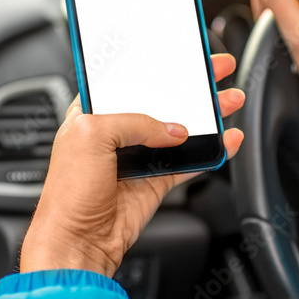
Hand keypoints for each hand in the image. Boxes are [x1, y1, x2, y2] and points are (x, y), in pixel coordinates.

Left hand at [19, 54, 244, 277]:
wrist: (78, 243)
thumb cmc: (67, 193)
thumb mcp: (92, 136)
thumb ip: (134, 122)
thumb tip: (172, 130)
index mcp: (93, 114)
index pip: (128, 81)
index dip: (154, 67)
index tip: (180, 55)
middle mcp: (116, 133)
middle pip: (162, 102)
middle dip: (191, 86)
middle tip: (217, 70)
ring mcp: (138, 158)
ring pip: (181, 130)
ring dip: (207, 116)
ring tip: (230, 100)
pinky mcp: (155, 182)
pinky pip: (189, 162)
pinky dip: (211, 151)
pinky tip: (227, 140)